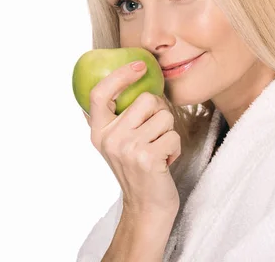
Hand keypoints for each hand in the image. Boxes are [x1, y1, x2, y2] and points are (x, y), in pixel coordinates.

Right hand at [82, 60, 180, 216]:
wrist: (146, 208)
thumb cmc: (137, 171)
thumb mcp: (116, 144)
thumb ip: (113, 119)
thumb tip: (116, 81)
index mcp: (98, 132)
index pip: (99, 94)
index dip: (119, 75)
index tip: (139, 65)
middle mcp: (109, 139)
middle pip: (146, 100)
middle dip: (159, 114)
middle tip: (155, 135)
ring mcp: (127, 148)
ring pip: (164, 117)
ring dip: (168, 133)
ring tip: (158, 151)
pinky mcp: (147, 158)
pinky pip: (173, 136)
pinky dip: (175, 149)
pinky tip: (165, 162)